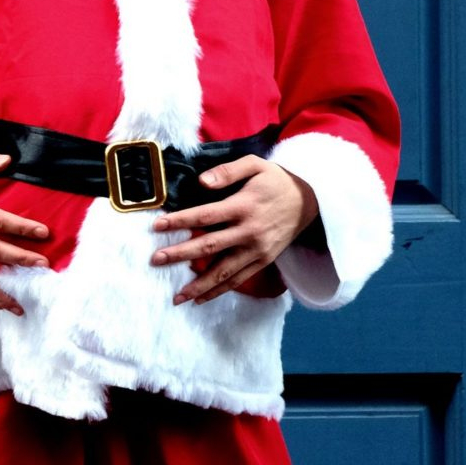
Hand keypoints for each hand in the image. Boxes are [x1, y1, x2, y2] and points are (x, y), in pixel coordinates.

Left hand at [148, 157, 316, 304]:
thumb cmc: (276, 181)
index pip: (206, 215)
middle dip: (180, 254)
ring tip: (177, 296)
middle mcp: (249, 231)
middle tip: (156, 260)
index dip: (181, 221)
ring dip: (199, 285)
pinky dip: (219, 291)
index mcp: (244, 205)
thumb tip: (201, 182)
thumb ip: (228, 171)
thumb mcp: (256, 165)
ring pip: (223, 271)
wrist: (309, 202)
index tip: (157, 226)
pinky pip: (238, 280)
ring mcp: (256, 250)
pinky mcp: (262, 261)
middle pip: (209, 246)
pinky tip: (200, 299)